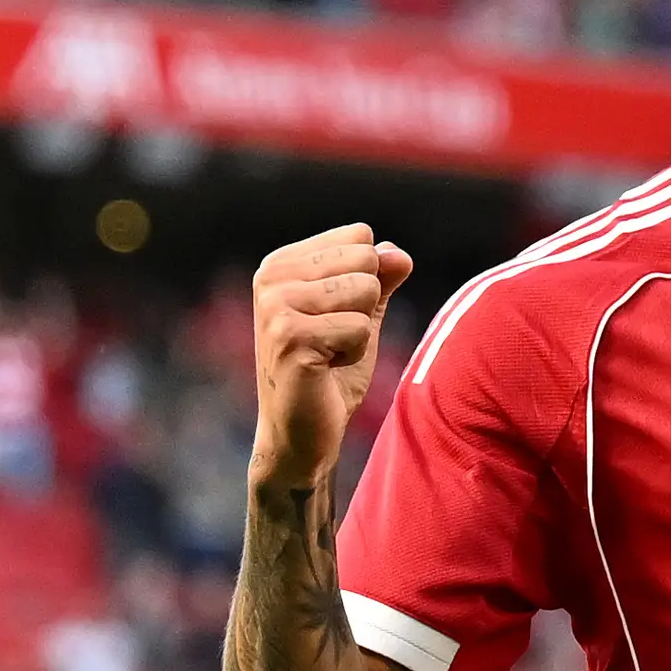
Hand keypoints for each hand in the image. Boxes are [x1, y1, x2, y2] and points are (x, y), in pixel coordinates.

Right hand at [249, 224, 411, 490]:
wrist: (302, 433)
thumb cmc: (331, 372)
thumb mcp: (362, 316)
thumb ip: (380, 279)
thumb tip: (399, 253)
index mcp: (282, 263)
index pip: (360, 237)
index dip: (367, 281)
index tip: (336, 317)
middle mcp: (272, 278)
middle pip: (366, 260)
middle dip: (366, 306)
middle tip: (334, 340)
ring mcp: (276, 307)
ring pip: (365, 291)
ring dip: (361, 331)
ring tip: (330, 354)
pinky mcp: (290, 338)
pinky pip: (361, 328)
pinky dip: (355, 353)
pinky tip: (326, 370)